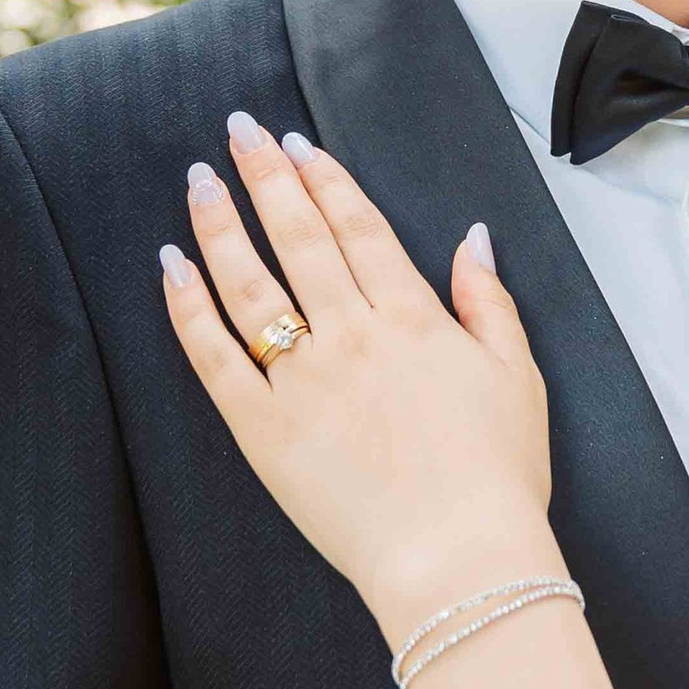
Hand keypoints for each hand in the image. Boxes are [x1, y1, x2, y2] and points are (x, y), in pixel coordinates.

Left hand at [162, 123, 555, 640]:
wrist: (457, 558)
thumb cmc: (497, 477)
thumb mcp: (517, 377)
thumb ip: (489, 302)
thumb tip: (472, 238)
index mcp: (412, 319)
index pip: (358, 228)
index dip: (323, 180)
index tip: (294, 144)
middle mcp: (350, 336)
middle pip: (299, 238)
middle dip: (264, 177)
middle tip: (236, 130)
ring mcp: (301, 380)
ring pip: (250, 284)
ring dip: (220, 226)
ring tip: (199, 183)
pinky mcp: (263, 429)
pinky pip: (215, 357)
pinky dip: (188, 308)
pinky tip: (171, 267)